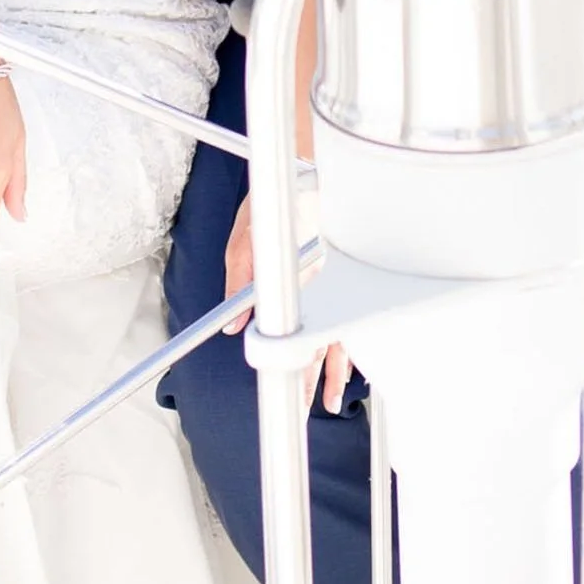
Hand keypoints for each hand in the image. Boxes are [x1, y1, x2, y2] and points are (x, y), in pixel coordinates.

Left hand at [221, 192, 351, 413]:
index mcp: (301, 283)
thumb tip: (234, 326)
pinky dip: (346, 346)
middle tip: (300, 418)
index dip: (296, 377)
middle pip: (321, 350)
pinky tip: (343, 363)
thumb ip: (240, 278)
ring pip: (340, 340)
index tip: (289, 403)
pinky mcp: (342, 277)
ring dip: (331, 373)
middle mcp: (324, 290)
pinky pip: (350, 321)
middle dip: (310, 386)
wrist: (309, 165)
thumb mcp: (246, 234)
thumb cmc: (279, 196)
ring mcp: (337, 285)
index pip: (300, 344)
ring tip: (325, 402)